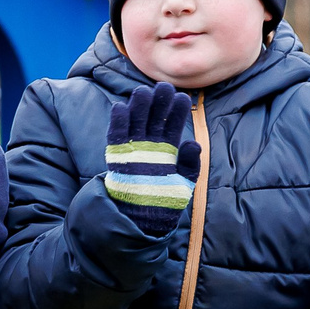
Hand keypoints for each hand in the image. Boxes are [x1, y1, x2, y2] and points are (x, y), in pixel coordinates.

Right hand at [103, 80, 202, 234]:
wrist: (143, 221)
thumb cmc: (165, 203)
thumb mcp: (183, 184)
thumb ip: (189, 164)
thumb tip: (193, 144)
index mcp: (168, 149)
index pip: (173, 125)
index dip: (177, 112)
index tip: (183, 98)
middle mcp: (150, 146)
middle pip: (153, 118)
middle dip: (158, 103)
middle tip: (164, 87)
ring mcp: (133, 150)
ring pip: (135, 123)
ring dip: (138, 107)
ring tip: (143, 92)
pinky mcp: (117, 157)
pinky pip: (116, 137)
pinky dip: (118, 123)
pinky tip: (121, 108)